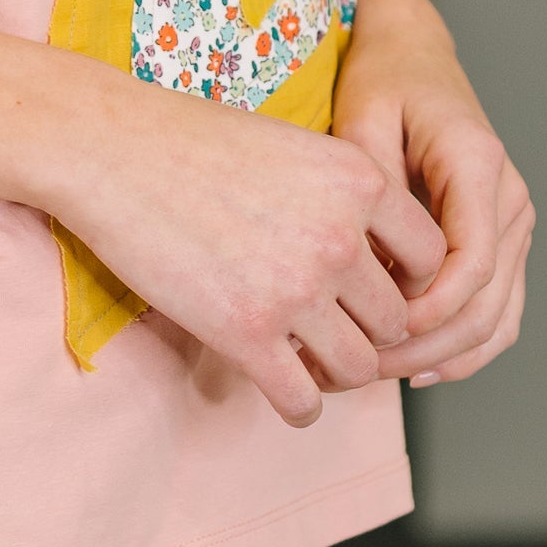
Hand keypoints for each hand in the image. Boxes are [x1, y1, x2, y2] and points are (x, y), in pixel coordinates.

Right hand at [47, 82, 447, 429]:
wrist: (114, 150)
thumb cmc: (196, 141)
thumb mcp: (296, 147)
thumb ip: (345, 198)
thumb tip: (375, 259)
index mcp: (360, 183)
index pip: (432, 258)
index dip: (409, 280)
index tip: (376, 287)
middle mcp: (340, 239)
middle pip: (397, 321)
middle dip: (370, 331)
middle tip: (337, 329)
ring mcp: (295, 290)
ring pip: (360, 367)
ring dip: (339, 371)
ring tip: (312, 361)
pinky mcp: (246, 333)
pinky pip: (303, 399)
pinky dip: (300, 405)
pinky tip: (284, 388)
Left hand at [333, 0, 533, 386]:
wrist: (413, 55)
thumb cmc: (384, 81)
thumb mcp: (362, 117)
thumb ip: (370, 190)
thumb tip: (369, 263)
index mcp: (479, 166)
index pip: (471, 264)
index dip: (428, 312)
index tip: (378, 333)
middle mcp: (509, 200)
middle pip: (486, 304)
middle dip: (426, 348)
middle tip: (362, 367)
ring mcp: (513, 224)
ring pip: (496, 319)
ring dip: (442, 357)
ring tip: (379, 372)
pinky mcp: (503, 240)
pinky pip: (498, 311)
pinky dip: (463, 347)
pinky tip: (416, 368)